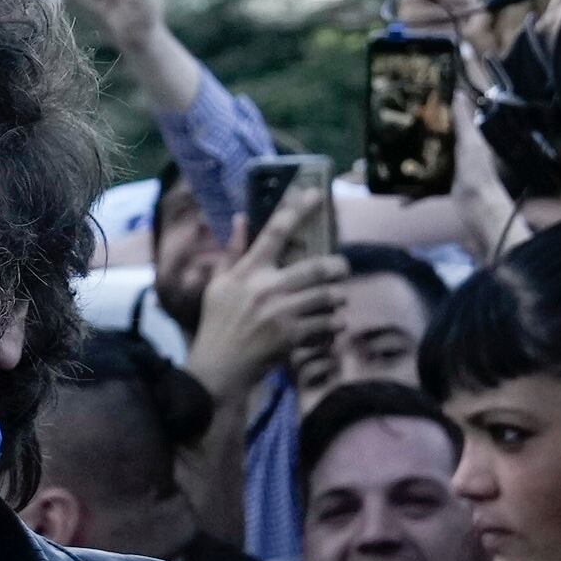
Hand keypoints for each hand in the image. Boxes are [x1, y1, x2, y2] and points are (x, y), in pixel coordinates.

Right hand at [185, 211, 338, 409]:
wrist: (219, 366)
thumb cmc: (217, 323)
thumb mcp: (218, 285)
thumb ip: (232, 252)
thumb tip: (240, 218)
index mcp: (248, 272)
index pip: (274, 232)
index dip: (297, 210)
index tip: (316, 193)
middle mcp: (266, 288)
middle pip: (316, 267)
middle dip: (337, 266)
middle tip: (342, 268)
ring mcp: (281, 313)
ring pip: (327, 296)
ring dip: (337, 298)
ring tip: (336, 300)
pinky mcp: (292, 337)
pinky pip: (327, 324)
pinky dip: (334, 325)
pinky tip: (331, 325)